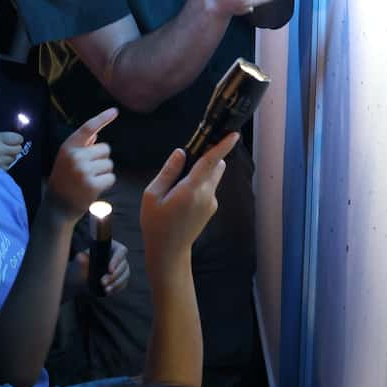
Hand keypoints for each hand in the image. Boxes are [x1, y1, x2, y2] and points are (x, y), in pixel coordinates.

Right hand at [0, 131, 24, 170]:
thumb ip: (7, 137)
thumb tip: (20, 141)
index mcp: (0, 137)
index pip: (19, 139)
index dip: (17, 139)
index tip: (13, 140)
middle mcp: (1, 148)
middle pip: (18, 149)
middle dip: (15, 148)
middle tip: (7, 147)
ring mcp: (0, 159)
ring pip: (14, 158)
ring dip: (10, 156)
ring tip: (1, 153)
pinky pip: (8, 165)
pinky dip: (5, 163)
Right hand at [46, 107, 117, 222]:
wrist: (57, 206)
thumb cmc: (63, 180)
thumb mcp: (66, 159)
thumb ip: (81, 145)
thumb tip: (96, 132)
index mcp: (68, 147)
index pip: (87, 128)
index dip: (102, 118)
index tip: (115, 111)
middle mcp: (76, 156)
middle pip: (105, 149)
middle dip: (101, 159)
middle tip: (87, 171)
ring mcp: (84, 170)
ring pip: (109, 164)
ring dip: (103, 172)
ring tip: (89, 180)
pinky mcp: (92, 185)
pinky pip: (111, 178)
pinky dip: (106, 183)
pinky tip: (93, 188)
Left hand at [67, 239, 129, 296]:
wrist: (79, 279)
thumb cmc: (79, 267)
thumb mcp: (78, 262)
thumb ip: (80, 259)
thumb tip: (82, 257)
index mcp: (110, 246)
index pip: (120, 250)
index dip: (117, 259)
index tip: (109, 270)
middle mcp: (118, 256)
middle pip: (124, 265)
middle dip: (114, 275)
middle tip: (102, 282)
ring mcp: (121, 268)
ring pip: (125, 275)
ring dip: (116, 283)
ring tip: (105, 289)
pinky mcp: (121, 279)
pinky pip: (123, 284)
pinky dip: (116, 288)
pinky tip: (108, 291)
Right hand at [140, 132, 238, 278]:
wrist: (169, 251)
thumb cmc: (156, 223)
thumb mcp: (152, 195)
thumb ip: (168, 171)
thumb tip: (181, 153)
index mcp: (191, 189)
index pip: (210, 162)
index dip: (223, 146)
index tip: (234, 135)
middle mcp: (206, 195)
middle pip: (215, 166)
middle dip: (207, 157)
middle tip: (186, 159)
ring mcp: (211, 203)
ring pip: (212, 177)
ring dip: (201, 172)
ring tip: (177, 183)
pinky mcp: (210, 209)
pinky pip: (207, 188)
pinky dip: (198, 184)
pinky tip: (179, 197)